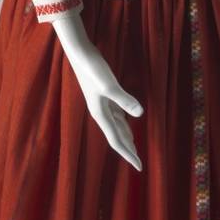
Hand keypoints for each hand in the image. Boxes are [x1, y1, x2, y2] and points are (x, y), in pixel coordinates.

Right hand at [49, 7, 143, 169]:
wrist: (79, 52)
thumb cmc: (92, 68)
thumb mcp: (109, 84)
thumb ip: (124, 99)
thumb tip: (140, 114)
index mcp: (101, 114)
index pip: (117, 140)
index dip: (128, 154)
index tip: (139, 167)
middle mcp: (101, 112)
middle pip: (117, 136)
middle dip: (128, 150)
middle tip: (139, 163)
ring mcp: (102, 103)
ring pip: (117, 126)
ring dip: (126, 137)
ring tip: (135, 147)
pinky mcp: (104, 94)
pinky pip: (116, 114)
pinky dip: (123, 122)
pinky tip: (128, 120)